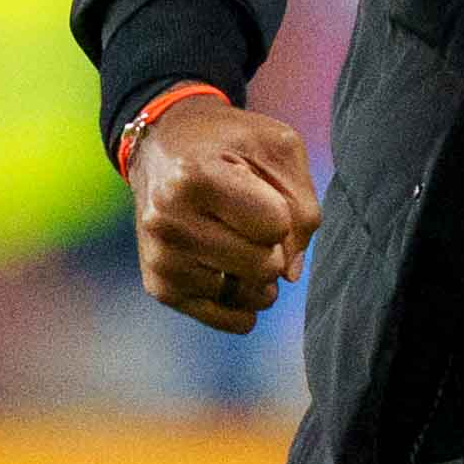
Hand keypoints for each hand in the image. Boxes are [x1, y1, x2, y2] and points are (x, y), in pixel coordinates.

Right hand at [127, 94, 321, 331]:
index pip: (275, 226)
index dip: (280, 211)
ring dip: (260, 276)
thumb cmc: (227, 143)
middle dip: (272, 246)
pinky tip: (234, 270)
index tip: (255, 190)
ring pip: (251, 297)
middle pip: (265, 267)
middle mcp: (167, 222)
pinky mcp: (161, 289)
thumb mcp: (277, 148)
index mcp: (193, 178)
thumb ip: (302, 206)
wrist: (162, 147)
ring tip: (238, 239)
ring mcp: (161, 260)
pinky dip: (246, 301)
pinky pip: (233, 320)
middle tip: (248, 219)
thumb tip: (289, 274)